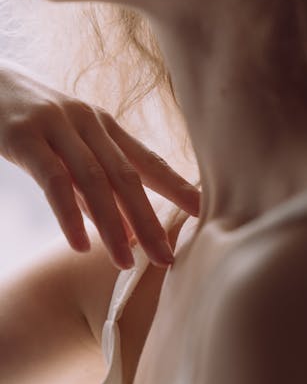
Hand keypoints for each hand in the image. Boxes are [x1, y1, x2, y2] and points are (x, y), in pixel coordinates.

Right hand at [0, 60, 200, 268]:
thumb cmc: (32, 121)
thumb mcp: (68, 150)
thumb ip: (93, 188)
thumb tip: (123, 230)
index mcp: (105, 126)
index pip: (149, 161)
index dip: (178, 187)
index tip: (205, 214)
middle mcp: (89, 123)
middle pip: (128, 176)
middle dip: (151, 219)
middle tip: (168, 257)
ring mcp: (57, 127)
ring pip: (94, 180)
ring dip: (113, 225)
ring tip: (125, 262)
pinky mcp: (24, 136)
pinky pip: (52, 180)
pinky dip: (69, 215)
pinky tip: (80, 244)